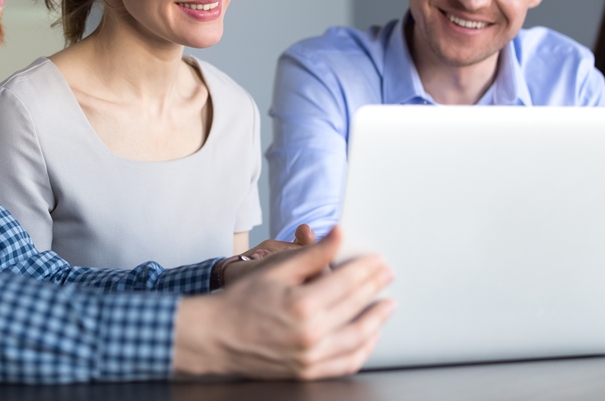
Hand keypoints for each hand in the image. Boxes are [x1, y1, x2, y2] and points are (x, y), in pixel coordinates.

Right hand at [174, 226, 395, 379]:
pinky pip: (346, 363)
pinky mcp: (307, 371)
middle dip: (376, 287)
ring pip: (358, 338)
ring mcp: (310, 356)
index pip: (348, 282)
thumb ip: (313, 253)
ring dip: (377, 320)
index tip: (379, 261)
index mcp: (303, 304)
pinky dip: (363, 349)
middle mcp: (310, 333)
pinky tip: (369, 336)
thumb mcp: (277, 269)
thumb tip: (338, 234)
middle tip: (387, 275)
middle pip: (356, 306)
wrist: (216, 336)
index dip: (367, 269)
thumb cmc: (241, 302)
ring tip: (388, 306)